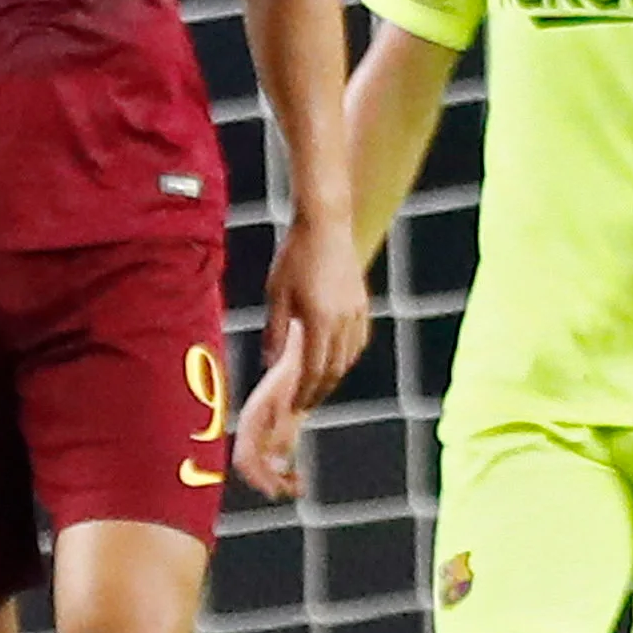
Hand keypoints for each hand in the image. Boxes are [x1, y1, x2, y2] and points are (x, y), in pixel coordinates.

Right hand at [230, 355, 311, 499]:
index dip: (258, 478)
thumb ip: (282, 430)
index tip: (275, 492)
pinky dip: (287, 471)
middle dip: (270, 481)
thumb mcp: (288, 398)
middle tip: (289, 493)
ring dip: (279, 479)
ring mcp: (264, 430)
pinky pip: (277, 458)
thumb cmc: (292, 373)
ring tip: (299, 488)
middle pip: (254, 465)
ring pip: (265, 464)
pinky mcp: (277, 432)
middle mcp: (253, 428)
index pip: (245, 458)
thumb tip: (280, 458)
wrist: (298, 356)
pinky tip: (300, 479)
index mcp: (251, 421)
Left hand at [261, 209, 369, 412]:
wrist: (326, 226)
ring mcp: (357, 313)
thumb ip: (275, 331)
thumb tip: (270, 363)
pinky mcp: (363, 303)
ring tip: (319, 386)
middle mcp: (343, 322)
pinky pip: (358, 339)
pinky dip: (348, 356)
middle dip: (320, 390)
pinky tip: (338, 358)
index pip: (314, 370)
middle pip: (335, 368)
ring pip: (350, 356)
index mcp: (320, 322)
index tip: (295, 406)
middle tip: (306, 404)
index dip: (305, 392)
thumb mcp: (276, 295)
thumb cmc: (294, 257)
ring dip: (335, 375)